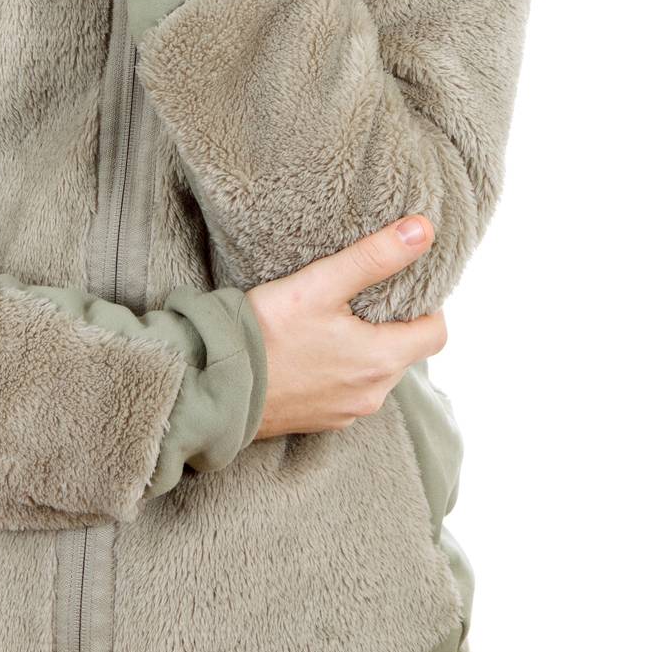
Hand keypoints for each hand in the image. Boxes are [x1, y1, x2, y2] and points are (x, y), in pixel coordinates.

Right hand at [244, 216, 446, 440]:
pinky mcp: (322, 421)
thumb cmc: (268, 332)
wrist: (216, 384)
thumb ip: (375, 256)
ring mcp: (346, 412)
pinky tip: (313, 348)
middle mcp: (372, 395)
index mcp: (381, 361)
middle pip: (405, 353)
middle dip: (392, 324)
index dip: (426, 306)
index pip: (436, 334)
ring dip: (366, 347)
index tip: (401, 285)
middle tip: (363, 295)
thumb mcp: (322, 284)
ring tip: (335, 319)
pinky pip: (349, 390)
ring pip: (376, 373)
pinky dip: (342, 368)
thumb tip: (424, 230)